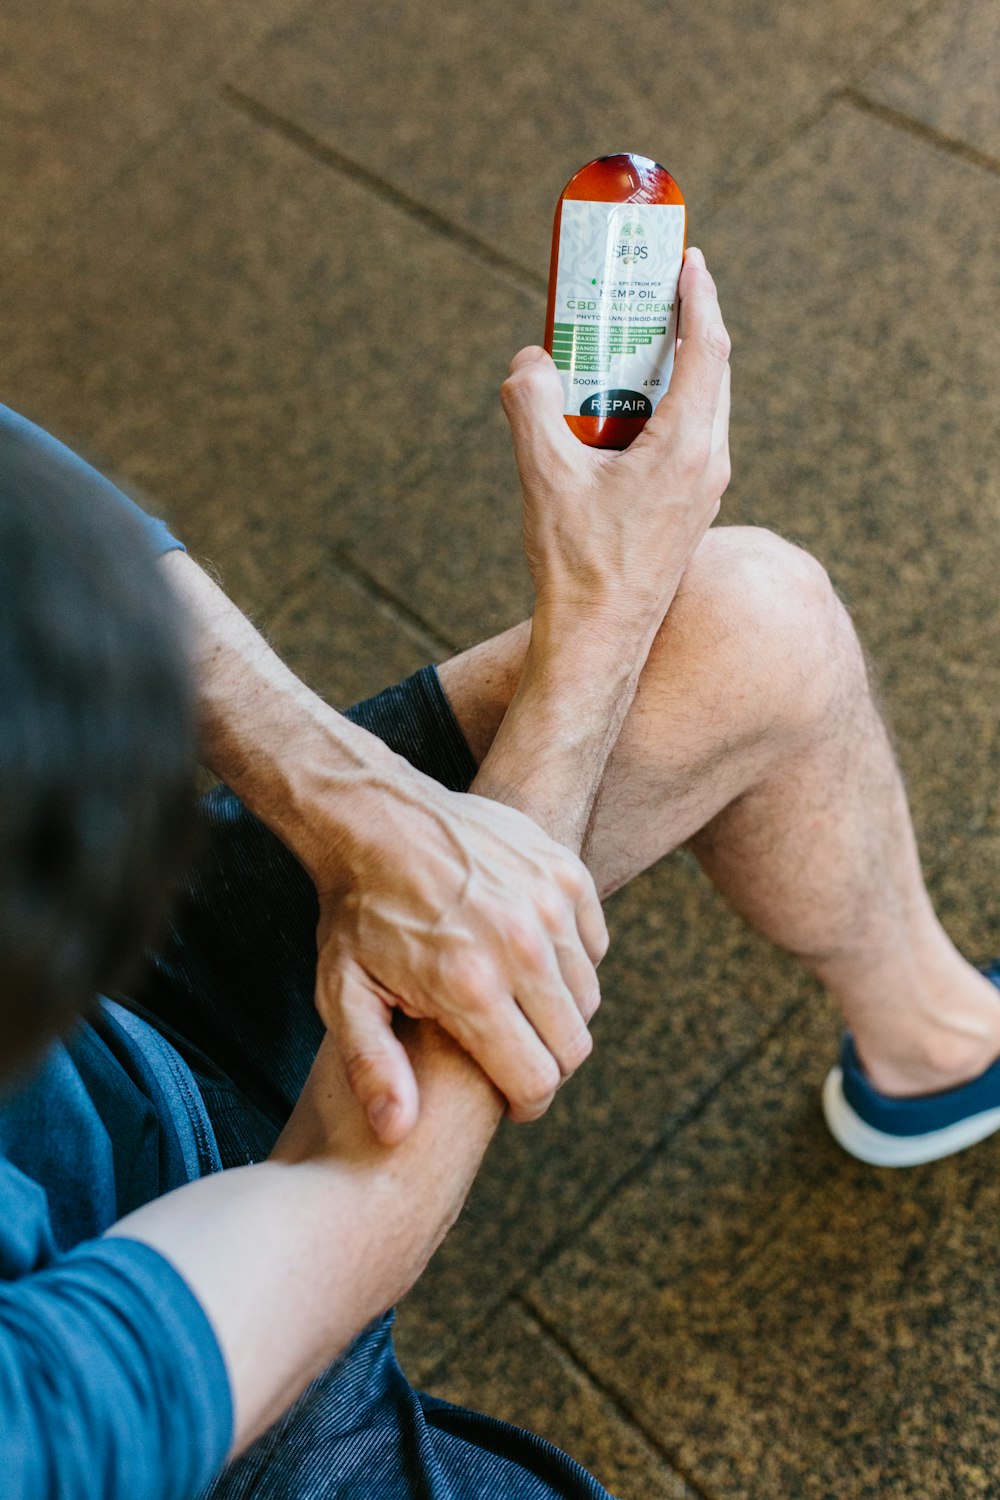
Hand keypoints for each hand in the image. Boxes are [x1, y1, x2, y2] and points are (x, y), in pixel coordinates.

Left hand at [310, 771, 608, 1143]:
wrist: (377, 819)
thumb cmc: (356, 913)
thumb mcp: (343, 993)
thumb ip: (372, 1066)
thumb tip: (396, 1133)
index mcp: (468, 986)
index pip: (537, 1079)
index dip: (526, 1103)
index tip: (510, 1101)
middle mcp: (520, 946)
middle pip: (573, 1044)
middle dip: (546, 1064)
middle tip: (513, 1058)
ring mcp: (549, 904)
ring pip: (588, 997)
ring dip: (559, 1013)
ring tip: (515, 1008)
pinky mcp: (566, 873)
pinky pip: (594, 945)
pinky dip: (571, 962)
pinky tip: (528, 959)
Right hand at [501, 246, 731, 656]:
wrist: (599, 640)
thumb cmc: (578, 565)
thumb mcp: (544, 475)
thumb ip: (532, 404)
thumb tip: (531, 361)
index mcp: (686, 448)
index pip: (708, 349)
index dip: (699, 297)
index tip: (688, 259)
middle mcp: (708, 465)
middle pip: (712, 372)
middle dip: (684, 325)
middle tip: (648, 292)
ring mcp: (704, 490)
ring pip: (702, 407)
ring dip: (672, 369)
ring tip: (629, 348)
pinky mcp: (691, 510)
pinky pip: (689, 439)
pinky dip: (665, 409)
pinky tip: (621, 416)